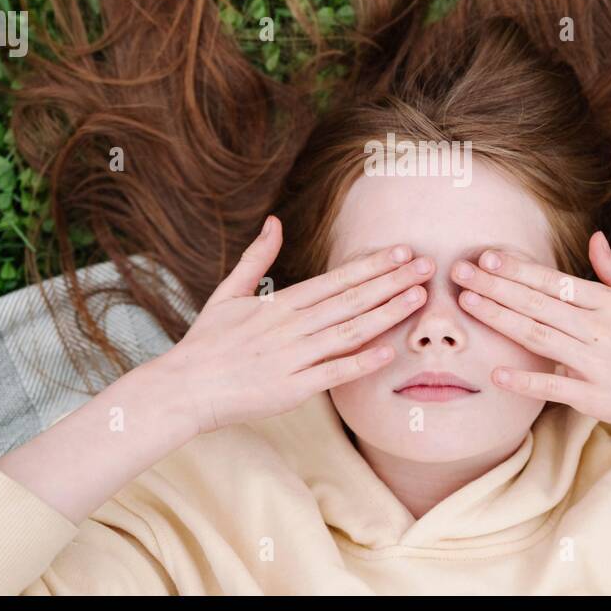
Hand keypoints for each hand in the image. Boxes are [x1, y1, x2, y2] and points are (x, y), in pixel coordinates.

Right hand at [165, 216, 433, 433]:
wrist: (183, 389)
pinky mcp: (291, 388)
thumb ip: (255, 257)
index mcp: (278, 304)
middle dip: (392, 281)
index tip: (402, 251)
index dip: (372, 265)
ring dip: (386, 314)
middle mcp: (290, 326)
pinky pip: (332, 373)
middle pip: (350, 300)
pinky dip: (361, 361)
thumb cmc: (206, 343)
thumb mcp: (228, 293)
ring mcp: (292, 357)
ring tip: (418, 298)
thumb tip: (274, 221)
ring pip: (348, 331)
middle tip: (427, 266)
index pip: (335, 279)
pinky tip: (388, 350)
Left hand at [450, 230, 610, 436]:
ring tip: (468, 304)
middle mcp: (602, 329)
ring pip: (540, 337)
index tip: (487, 256)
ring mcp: (598, 365)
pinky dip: (526, 381)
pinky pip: (556, 388)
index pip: (555, 282)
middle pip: (539, 304)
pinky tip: (496, 373)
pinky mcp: (597, 399)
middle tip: (459, 272)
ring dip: (500, 319)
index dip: (519, 269)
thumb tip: (594, 238)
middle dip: (496, 286)